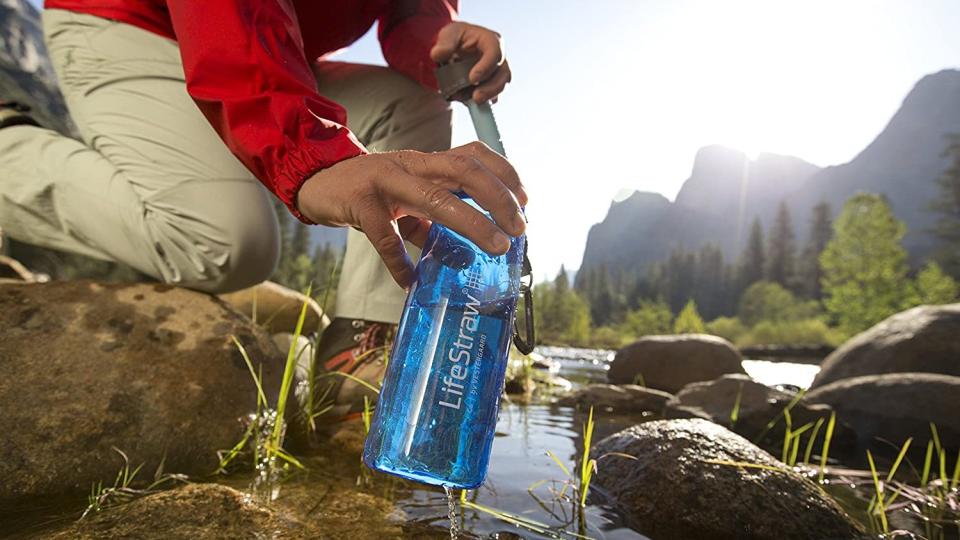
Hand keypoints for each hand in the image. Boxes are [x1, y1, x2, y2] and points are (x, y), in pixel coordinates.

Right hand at [296, 142, 527, 286]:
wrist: (318, 180)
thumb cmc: (371, 191)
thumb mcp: (407, 197)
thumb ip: (434, 218)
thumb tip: (467, 251)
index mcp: (426, 162)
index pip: (474, 154)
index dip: (504, 173)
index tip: (525, 200)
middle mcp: (412, 165)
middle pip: (464, 169)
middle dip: (498, 197)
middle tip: (518, 228)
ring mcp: (385, 181)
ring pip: (435, 197)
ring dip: (471, 222)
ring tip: (494, 246)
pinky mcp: (360, 203)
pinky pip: (385, 236)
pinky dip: (401, 261)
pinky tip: (410, 280)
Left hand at [430, 22, 510, 103]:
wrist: (455, 48)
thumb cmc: (456, 38)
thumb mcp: (448, 34)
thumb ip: (444, 43)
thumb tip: (437, 54)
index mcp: (491, 41)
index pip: (495, 53)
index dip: (486, 67)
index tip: (472, 79)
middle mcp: (498, 57)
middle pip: (503, 74)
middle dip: (491, 88)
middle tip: (476, 98)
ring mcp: (497, 72)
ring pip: (501, 86)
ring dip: (487, 96)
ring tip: (470, 101)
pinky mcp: (492, 85)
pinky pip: (493, 96)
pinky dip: (483, 101)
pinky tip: (470, 101)